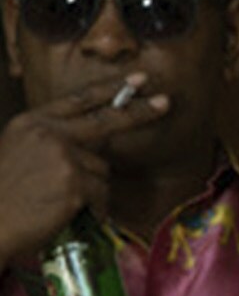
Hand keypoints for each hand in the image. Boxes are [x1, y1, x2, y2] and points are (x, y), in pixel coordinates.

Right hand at [0, 73, 166, 263]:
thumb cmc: (0, 196)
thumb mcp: (16, 153)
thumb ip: (49, 141)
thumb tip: (90, 144)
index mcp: (30, 124)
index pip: (77, 100)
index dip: (109, 89)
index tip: (136, 79)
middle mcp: (49, 134)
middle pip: (106, 120)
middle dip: (139, 111)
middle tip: (165, 101)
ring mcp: (63, 156)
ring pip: (101, 170)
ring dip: (91, 190)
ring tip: (58, 203)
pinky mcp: (75, 182)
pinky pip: (100, 195)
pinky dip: (93, 209)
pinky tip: (67, 215)